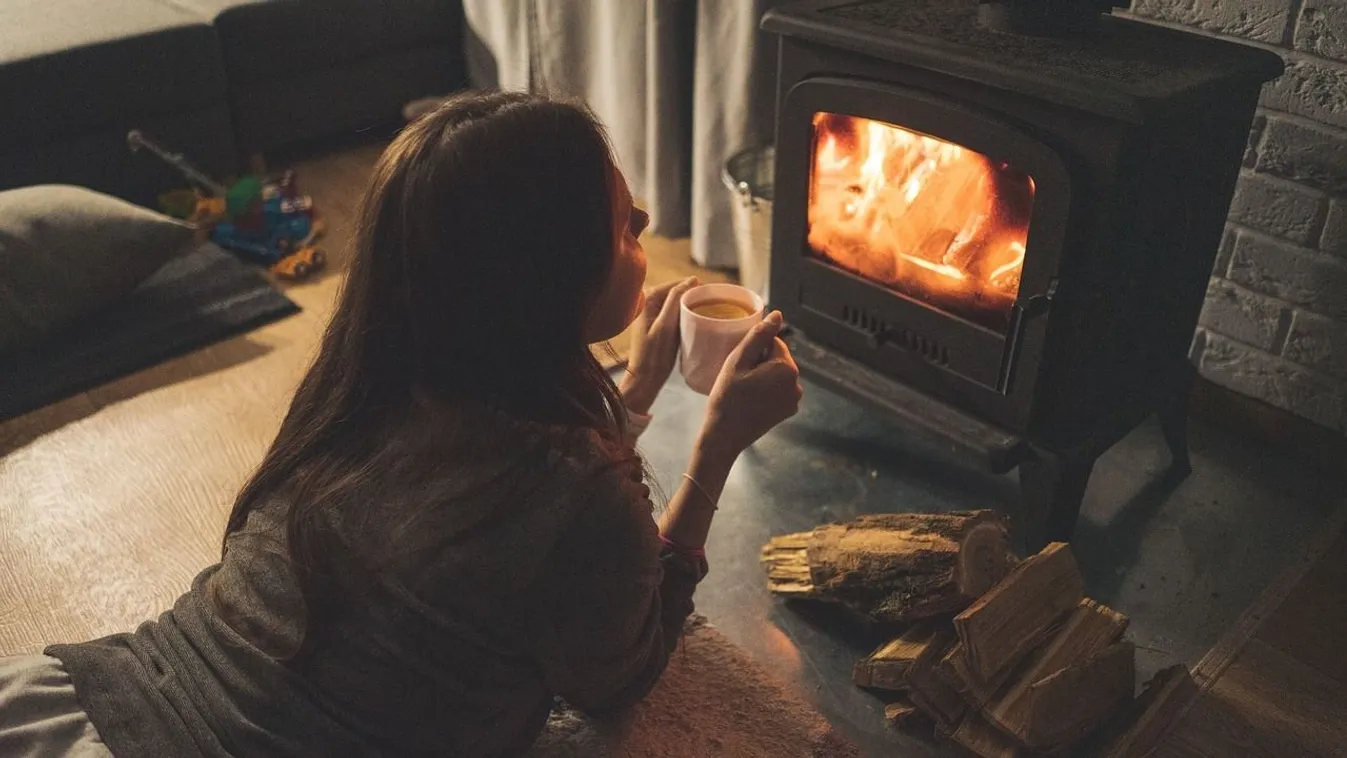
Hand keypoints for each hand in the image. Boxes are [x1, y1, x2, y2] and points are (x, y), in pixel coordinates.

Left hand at [620, 277, 699, 414]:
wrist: (646, 379)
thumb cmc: (655, 354)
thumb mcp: (666, 325)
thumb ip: (675, 299)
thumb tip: (692, 280)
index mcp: (647, 299)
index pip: (675, 284)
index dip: (694, 288)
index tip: (712, 295)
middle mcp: (647, 302)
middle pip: (676, 292)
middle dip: (692, 297)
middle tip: (712, 304)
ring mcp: (651, 313)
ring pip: (676, 303)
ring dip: (690, 306)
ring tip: (707, 311)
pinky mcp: (656, 324)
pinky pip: (674, 313)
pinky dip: (685, 315)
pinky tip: (695, 321)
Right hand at [697, 311, 802, 459]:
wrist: (724, 436)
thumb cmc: (727, 397)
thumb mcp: (738, 361)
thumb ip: (759, 335)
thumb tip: (777, 315)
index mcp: (786, 368)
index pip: (773, 342)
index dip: (754, 349)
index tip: (740, 363)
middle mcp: (796, 384)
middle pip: (778, 358)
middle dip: (761, 362)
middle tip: (739, 376)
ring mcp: (794, 400)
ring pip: (778, 374)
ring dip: (763, 375)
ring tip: (743, 388)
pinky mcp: (788, 411)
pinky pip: (778, 390)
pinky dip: (767, 390)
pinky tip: (750, 399)